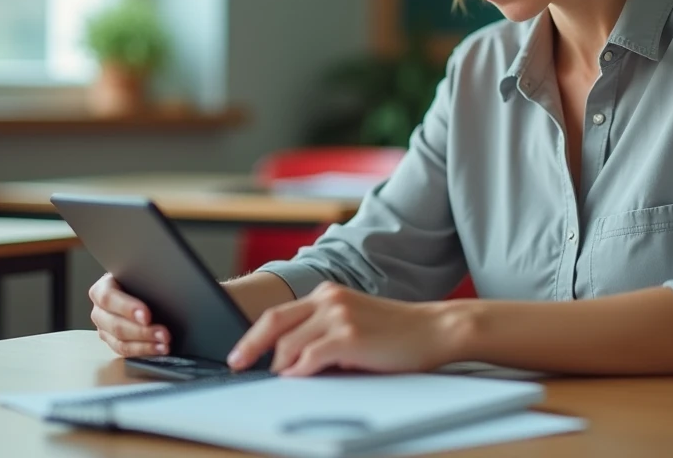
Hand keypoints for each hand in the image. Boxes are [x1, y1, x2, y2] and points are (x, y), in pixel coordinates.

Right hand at [88, 273, 170, 356]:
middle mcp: (99, 311)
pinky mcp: (113, 342)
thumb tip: (164, 286)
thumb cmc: (136, 279)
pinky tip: (159, 349)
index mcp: (101, 290)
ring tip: (164, 344)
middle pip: (115, 325)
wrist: (134, 288)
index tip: (147, 315)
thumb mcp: (137, 274)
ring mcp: (104, 329)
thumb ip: (143, 280)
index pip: (109, 298)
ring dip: (145, 345)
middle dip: (142, 331)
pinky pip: (126, 352)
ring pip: (120, 342)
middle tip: (163, 333)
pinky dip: (144, 351)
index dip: (128, 308)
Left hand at [227, 282, 452, 376]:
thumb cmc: (399, 333)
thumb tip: (290, 362)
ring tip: (280, 379)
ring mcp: (339, 316)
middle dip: (250, 347)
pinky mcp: (349, 336)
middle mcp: (329, 299)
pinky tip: (297, 379)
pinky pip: (309, 358)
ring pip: (289, 344)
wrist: (436, 330)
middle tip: (236, 364)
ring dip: (280, 366)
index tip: (239, 352)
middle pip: (274, 323)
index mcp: (329, 294)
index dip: (253, 334)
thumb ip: (324, 332)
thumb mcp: (355, 323)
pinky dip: (298, 371)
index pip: (278, 313)